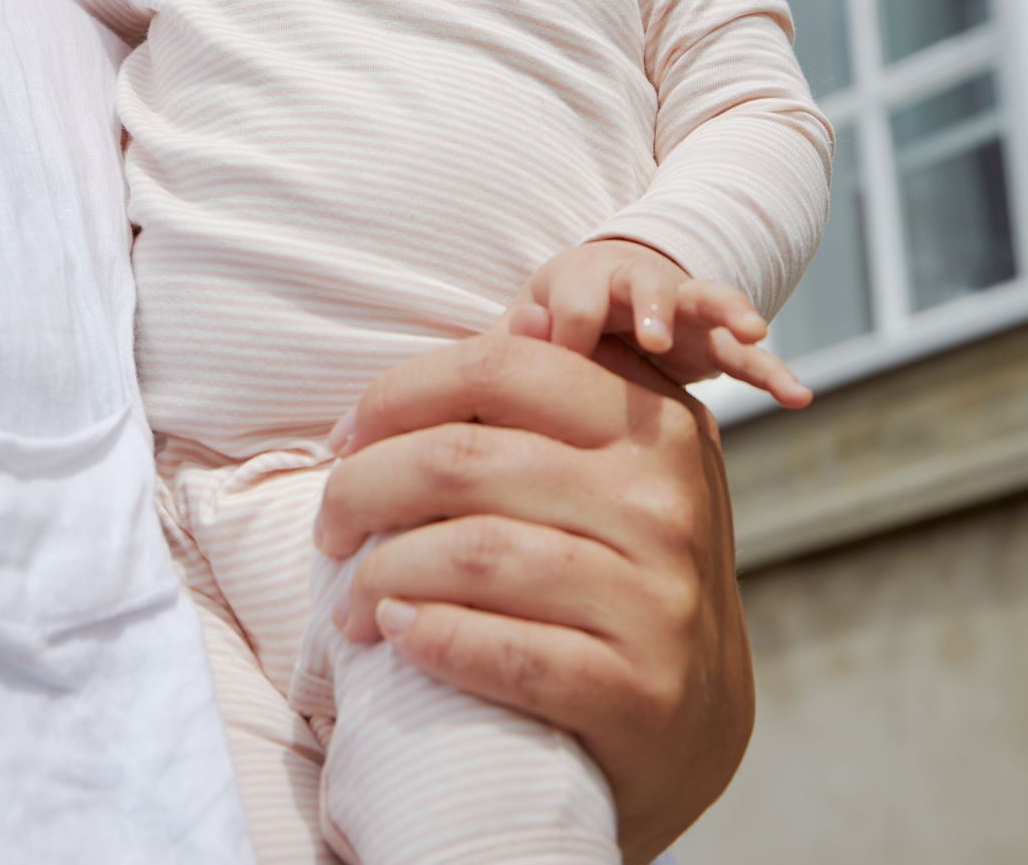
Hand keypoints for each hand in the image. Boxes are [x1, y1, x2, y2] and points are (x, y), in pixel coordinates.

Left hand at [317, 326, 754, 864]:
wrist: (698, 717)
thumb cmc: (620, 568)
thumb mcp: (615, 468)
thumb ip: (563, 398)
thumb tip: (523, 309)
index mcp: (649, 423)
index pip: (500, 367)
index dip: (399, 394)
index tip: (344, 441)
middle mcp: (661, 500)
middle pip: (467, 460)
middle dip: (366, 489)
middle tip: (329, 527)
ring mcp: (657, 598)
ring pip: (478, 554)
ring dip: (385, 575)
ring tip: (351, 602)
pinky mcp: (640, 692)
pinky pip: (511, 654)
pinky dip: (436, 639)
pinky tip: (400, 634)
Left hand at [506, 238, 811, 405]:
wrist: (605, 300)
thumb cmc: (551, 326)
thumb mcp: (526, 329)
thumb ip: (508, 346)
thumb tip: (496, 348)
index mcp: (580, 281)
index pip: (577, 298)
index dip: (569, 330)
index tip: (564, 354)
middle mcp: (634, 285)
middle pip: (645, 285)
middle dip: (651, 308)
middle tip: (653, 338)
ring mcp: (680, 309)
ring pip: (706, 301)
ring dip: (725, 313)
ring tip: (751, 332)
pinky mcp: (713, 340)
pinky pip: (745, 353)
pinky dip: (771, 370)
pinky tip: (796, 396)